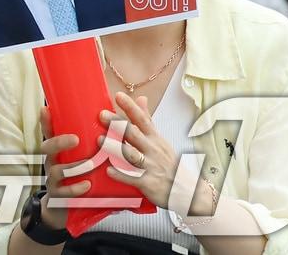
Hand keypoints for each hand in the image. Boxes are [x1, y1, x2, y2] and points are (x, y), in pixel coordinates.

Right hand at [35, 107, 90, 230]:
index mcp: (60, 150)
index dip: (46, 121)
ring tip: (88, 166)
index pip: (50, 132)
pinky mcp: (58, 196)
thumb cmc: (82, 176)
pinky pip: (63, 192)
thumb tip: (117, 122)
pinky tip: (86, 186)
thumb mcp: (86, 158)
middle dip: (59, 142)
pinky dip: (75, 188)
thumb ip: (97, 144)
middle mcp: (53, 161)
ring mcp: (53, 179)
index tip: (47, 109)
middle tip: (75, 139)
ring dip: (73, 167)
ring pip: (56, 170)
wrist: (67, 208)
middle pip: (47, 147)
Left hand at [99, 92, 180, 208]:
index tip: (118, 96)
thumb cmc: (168, 163)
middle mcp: (152, 150)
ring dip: (115, 147)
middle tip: (102, 114)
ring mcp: (151, 166)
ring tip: (100, 140)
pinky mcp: (148, 183)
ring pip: (131, 155)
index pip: (142, 119)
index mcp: (154, 138)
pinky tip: (109, 169)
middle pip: (134, 134)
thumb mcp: (159, 139)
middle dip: (118, 124)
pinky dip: (121, 174)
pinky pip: (132, 178)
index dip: (130, 107)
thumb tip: (140, 98)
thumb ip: (147, 119)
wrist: (187, 191)